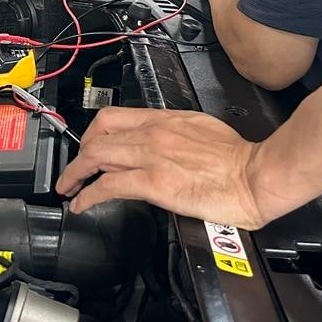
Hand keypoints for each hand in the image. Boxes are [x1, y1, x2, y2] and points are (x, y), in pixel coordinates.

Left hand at [55, 107, 270, 228]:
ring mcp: (151, 156)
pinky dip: (88, 196)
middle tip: (72, 172)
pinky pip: (109, 186)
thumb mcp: (201, 128)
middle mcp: (152, 133)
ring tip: (68, 188)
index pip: (114, 117)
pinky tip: (81, 204)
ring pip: (97, 158)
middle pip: (98, 137)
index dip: (92, 133)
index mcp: (164, 118)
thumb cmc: (237, 157)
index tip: (87, 145)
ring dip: (75, 174)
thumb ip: (174, 133)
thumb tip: (161, 145)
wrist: (253, 174)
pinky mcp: (153, 183)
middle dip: (78, 156)